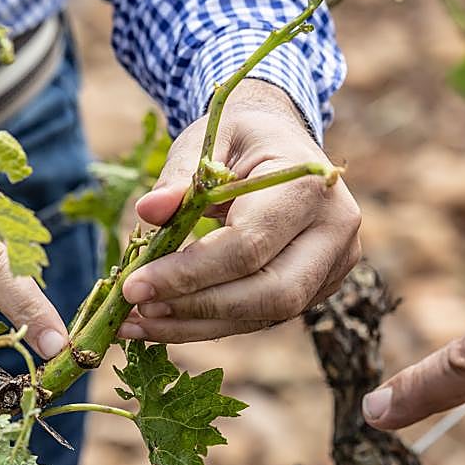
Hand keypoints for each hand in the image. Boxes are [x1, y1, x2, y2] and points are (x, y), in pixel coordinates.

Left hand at [117, 80, 360, 342]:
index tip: (132, 286)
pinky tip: (161, 322)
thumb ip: (179, 176)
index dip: (188, 273)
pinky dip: (206, 324)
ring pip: (263, 316)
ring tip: (136, 324)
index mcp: (309, 187)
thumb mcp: (208, 141)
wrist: (284, 143)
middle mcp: (333, 233)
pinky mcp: (316, 290)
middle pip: (269, 294)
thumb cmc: (242, 138)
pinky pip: (258, 318)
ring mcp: (332, 267)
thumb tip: (148, 212)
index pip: (248, 246)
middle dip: (196, 308)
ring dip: (194, 325)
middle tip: (136, 311)